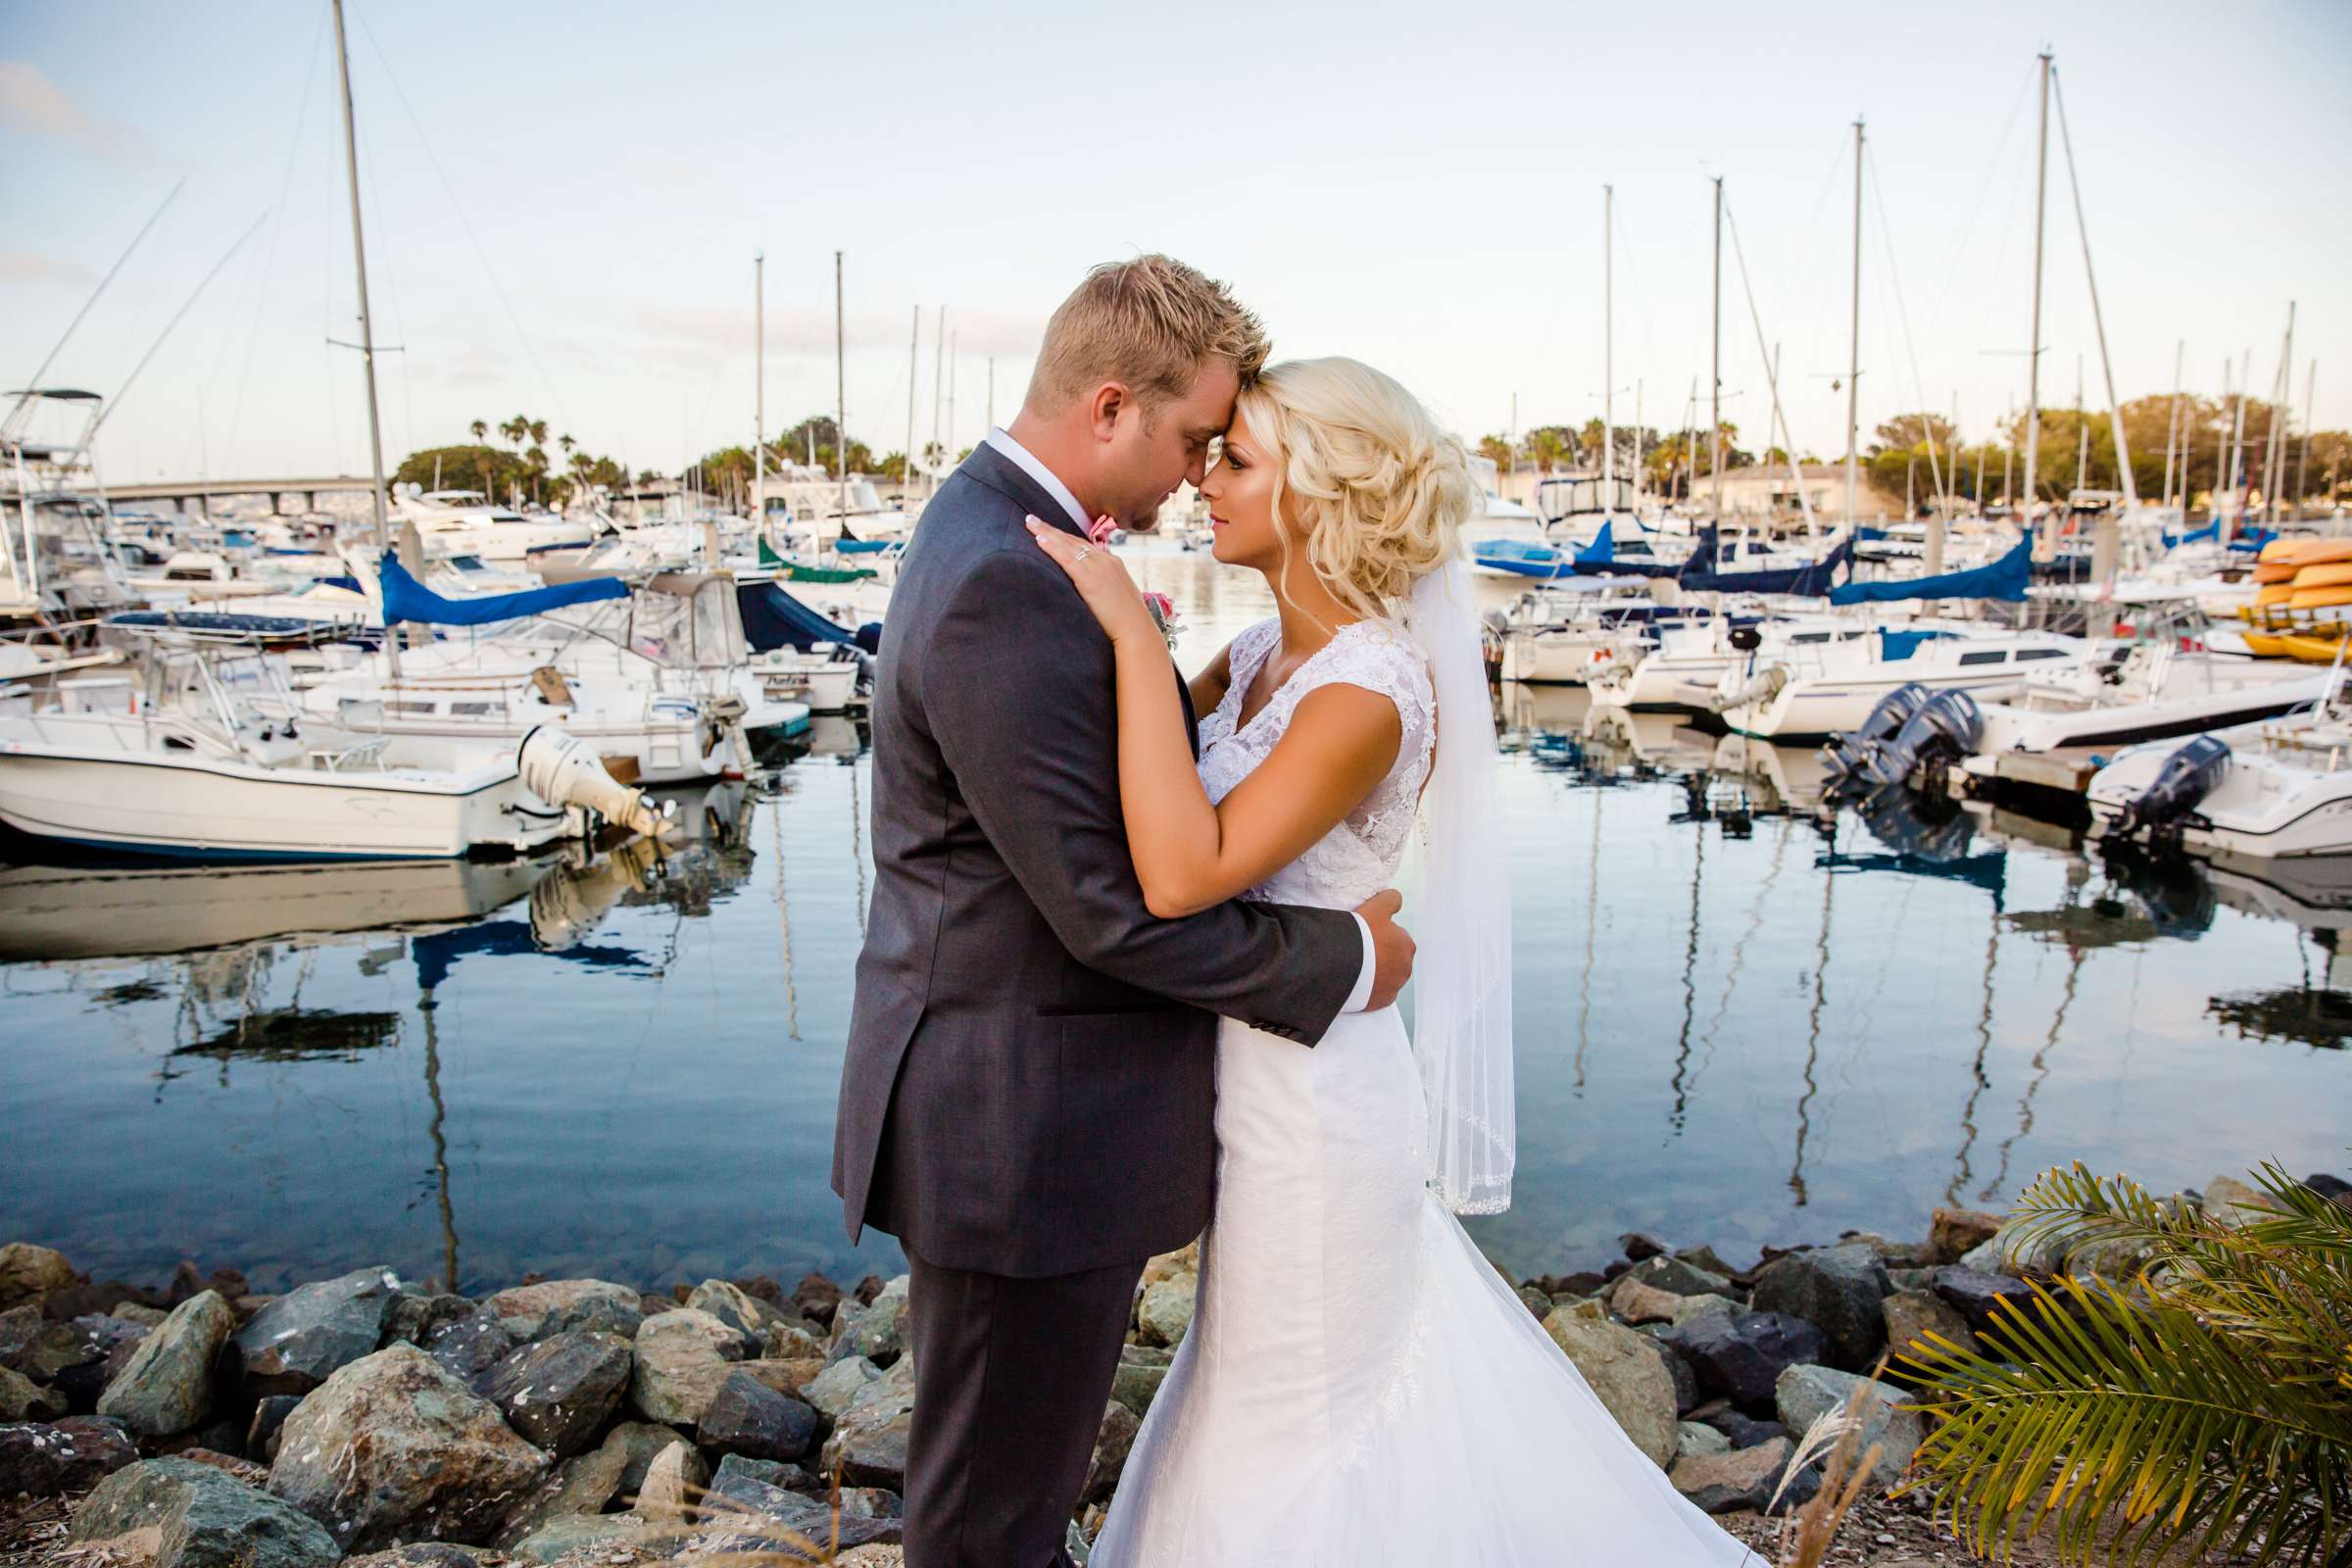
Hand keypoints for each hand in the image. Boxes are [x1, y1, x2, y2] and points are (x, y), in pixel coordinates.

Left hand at [1027, 516, 1157, 647]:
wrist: (1136, 629)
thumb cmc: (1128, 621)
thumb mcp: (1119, 598)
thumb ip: (1106, 589)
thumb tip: (1096, 593)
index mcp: (1113, 563)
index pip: (1085, 546)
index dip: (1065, 538)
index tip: (1051, 531)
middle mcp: (1105, 560)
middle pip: (1073, 540)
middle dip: (1052, 529)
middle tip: (1032, 519)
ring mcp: (1097, 567)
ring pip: (1067, 544)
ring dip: (1046, 532)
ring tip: (1030, 522)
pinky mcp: (1089, 578)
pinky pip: (1066, 558)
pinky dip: (1051, 547)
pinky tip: (1038, 539)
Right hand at [1356, 888, 1414, 1011]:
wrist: (1340, 966)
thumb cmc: (1360, 935)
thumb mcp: (1376, 907)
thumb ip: (1391, 900)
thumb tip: (1397, 900)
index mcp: (1407, 945)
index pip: (1396, 937)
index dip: (1380, 934)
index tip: (1366, 935)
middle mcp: (1406, 967)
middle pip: (1393, 958)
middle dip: (1381, 955)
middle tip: (1360, 950)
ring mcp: (1395, 986)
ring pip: (1387, 976)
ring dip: (1377, 972)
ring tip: (1357, 966)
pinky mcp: (1382, 1001)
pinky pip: (1379, 993)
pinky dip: (1372, 988)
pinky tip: (1358, 981)